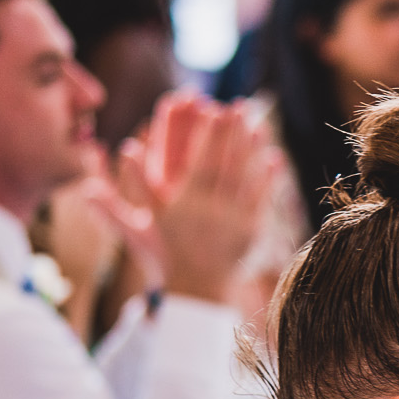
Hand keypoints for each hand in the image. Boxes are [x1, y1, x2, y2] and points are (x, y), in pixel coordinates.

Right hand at [136, 92, 277, 301]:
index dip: (209, 136)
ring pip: (246, 178)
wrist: (193, 293)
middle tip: (241, 106)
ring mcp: (234, 222)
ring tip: (258, 124)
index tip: (215, 109)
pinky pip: (261, 200)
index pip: (200, 163)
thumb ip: (129, 190)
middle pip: (226, 165)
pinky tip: (273, 158)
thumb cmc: (163, 257)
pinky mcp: (251, 232)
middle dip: (234, 134)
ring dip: (253, 150)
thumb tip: (124, 151)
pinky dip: (268, 178)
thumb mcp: (140, 227)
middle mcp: (211, 211)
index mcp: (185, 206)